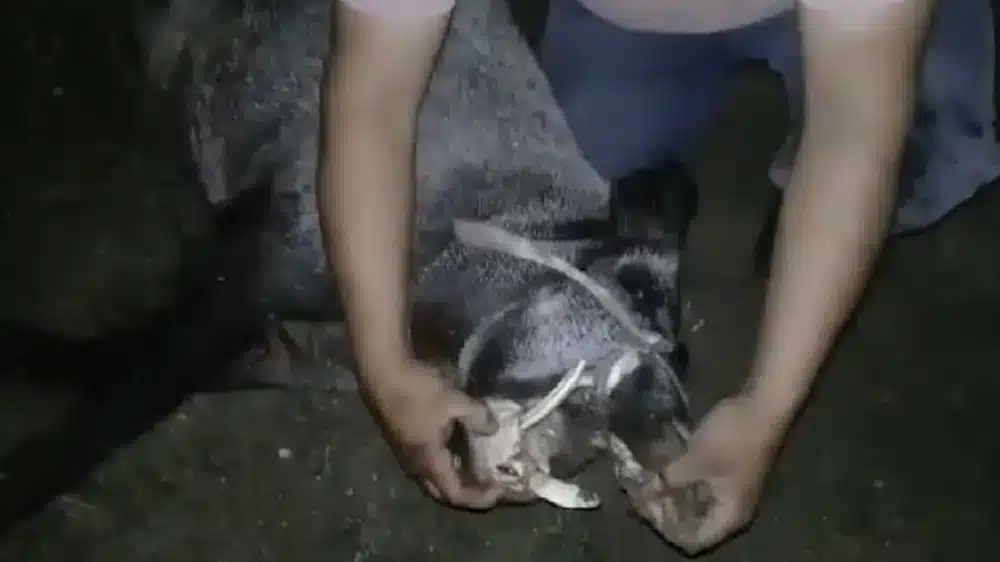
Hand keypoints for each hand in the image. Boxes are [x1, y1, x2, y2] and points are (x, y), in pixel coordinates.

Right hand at [363, 359, 504, 509]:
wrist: (381, 371)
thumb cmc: (417, 389)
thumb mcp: (454, 400)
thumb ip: (478, 417)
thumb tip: (493, 428)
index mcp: (428, 462)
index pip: (456, 495)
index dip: (479, 497)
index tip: (500, 488)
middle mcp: (415, 466)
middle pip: (443, 492)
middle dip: (468, 492)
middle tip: (489, 482)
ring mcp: (405, 454)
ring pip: (433, 477)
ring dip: (456, 476)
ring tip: (478, 465)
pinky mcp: (402, 440)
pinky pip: (427, 462)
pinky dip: (446, 462)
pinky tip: (458, 445)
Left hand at [625, 395, 783, 554]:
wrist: (762, 404)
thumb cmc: (733, 437)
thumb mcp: (695, 460)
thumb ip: (668, 480)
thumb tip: (644, 491)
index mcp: (728, 516)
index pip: (693, 541)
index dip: (666, 526)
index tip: (646, 505)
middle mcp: (729, 508)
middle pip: (691, 521)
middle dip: (664, 505)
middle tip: (639, 488)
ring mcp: (728, 488)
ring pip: (692, 499)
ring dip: (669, 488)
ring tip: (645, 475)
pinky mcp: (724, 469)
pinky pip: (697, 481)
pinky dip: (679, 474)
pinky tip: (660, 461)